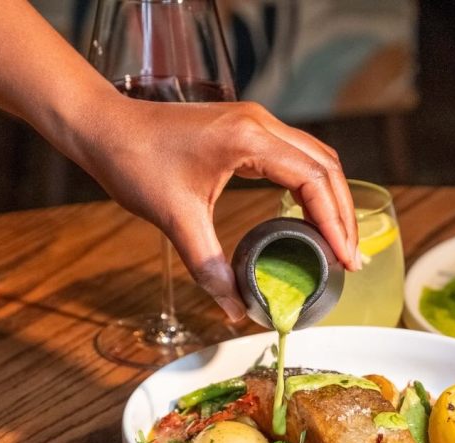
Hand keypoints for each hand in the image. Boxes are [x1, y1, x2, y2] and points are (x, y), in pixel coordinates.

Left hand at [71, 95, 359, 321]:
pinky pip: (297, 155)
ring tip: (338, 241)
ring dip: (332, 198)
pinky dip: (313, 185)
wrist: (104, 126)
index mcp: (249, 139)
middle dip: (343, 214)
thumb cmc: (135, 161)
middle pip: (325, 168)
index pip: (314, 181)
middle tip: (349, 258)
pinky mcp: (248, 128)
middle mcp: (261, 124)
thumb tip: (236, 309)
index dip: (335, 224)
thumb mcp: (176, 220)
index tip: (345, 259)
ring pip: (316, 158)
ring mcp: (256, 122)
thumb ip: (210, 267)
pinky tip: (311, 214)